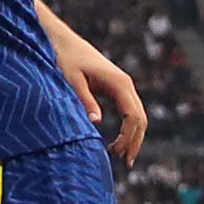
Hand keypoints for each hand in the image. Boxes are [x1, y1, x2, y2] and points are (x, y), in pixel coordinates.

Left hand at [52, 23, 148, 167]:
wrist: (62, 41)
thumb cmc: (65, 59)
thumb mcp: (72, 81)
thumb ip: (85, 100)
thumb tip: (96, 123)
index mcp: (119, 83)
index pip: (133, 117)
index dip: (128, 138)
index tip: (115, 153)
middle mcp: (126, 84)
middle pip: (140, 118)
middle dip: (135, 141)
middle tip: (125, 163)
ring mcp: (123, 85)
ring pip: (138, 116)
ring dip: (133, 137)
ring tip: (122, 157)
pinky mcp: (116, 87)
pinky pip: (129, 111)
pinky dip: (129, 128)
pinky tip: (119, 142)